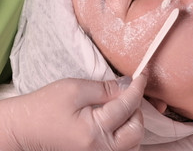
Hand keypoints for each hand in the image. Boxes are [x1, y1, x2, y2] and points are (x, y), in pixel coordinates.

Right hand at [0, 74, 146, 150]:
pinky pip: (124, 149)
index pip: (128, 105)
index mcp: (94, 131)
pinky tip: (121, 123)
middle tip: (126, 95)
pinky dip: (127, 135)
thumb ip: (105, 88)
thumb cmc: (45, 107)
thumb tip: (128, 84)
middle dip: (137, 109)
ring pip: (134, 144)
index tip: (143, 74)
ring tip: (123, 109)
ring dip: (134, 123)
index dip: (138, 86)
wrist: (24, 129)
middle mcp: (100, 150)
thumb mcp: (75, 89)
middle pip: (137, 130)